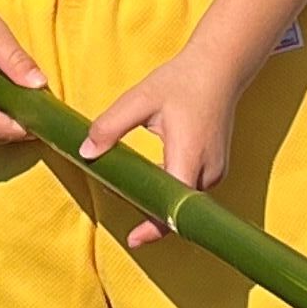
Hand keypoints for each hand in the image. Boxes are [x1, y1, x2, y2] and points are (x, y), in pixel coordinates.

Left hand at [81, 41, 245, 248]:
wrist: (220, 68)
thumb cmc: (182, 81)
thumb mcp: (141, 99)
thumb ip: (111, 126)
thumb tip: (86, 151)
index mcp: (190, 155)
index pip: (175, 205)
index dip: (155, 226)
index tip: (135, 239)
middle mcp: (208, 170)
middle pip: (178, 209)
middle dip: (149, 213)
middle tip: (120, 201)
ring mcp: (215, 171)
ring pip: (184, 202)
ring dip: (160, 202)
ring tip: (131, 188)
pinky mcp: (215, 168)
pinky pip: (190, 191)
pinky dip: (170, 191)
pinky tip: (150, 178)